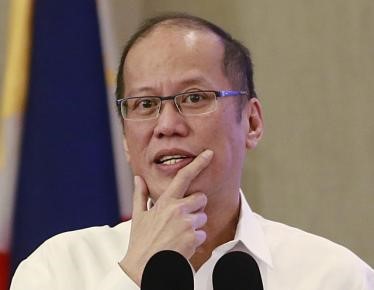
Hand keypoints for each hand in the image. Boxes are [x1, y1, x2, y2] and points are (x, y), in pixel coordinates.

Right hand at [119, 149, 213, 285]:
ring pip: (203, 218)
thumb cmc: (141, 242)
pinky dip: (195, 241)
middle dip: (196, 207)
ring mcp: (187, 224)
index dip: (198, 163)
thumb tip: (138, 178)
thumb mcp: (138, 216)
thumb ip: (140, 195)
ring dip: (194, 226)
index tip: (209, 153)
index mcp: (165, 202)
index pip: (184, 177)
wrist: (143, 267)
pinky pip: (203, 235)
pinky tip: (181, 245)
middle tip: (183, 218)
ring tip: (178, 235)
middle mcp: (178, 209)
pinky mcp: (193, 238)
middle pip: (201, 198)